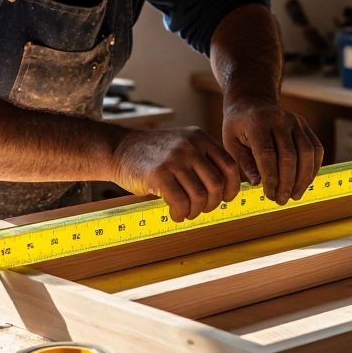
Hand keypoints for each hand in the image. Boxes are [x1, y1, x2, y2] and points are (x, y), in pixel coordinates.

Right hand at [110, 127, 239, 221]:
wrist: (119, 148)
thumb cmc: (154, 154)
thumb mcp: (183, 145)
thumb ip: (203, 160)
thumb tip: (225, 190)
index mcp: (200, 138)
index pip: (230, 166)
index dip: (232, 187)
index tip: (226, 199)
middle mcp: (190, 146)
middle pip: (216, 184)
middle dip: (213, 203)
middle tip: (202, 209)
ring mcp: (174, 159)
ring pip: (199, 196)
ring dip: (195, 211)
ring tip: (187, 213)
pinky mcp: (159, 174)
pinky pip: (180, 202)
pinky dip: (181, 214)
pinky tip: (176, 214)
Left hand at [221, 96, 322, 204]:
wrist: (252, 101)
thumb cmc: (238, 126)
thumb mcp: (231, 143)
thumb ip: (244, 163)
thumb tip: (257, 184)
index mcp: (257, 123)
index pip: (267, 154)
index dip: (271, 178)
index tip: (269, 195)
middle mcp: (279, 119)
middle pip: (290, 156)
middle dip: (287, 183)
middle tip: (281, 200)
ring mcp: (296, 122)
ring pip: (307, 153)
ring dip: (303, 179)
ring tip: (294, 195)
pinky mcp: (305, 126)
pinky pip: (316, 149)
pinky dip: (313, 168)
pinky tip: (305, 182)